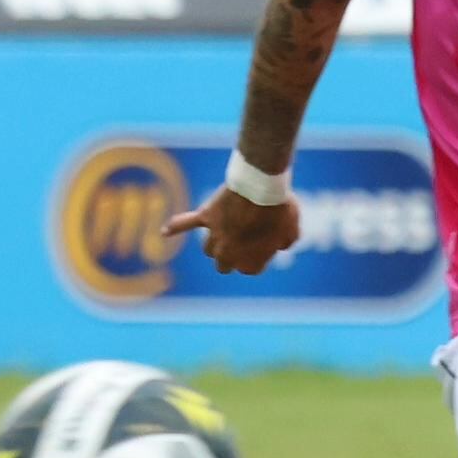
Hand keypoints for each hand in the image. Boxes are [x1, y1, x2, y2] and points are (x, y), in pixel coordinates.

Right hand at [165, 184, 299, 275]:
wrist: (261, 188)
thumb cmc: (280, 209)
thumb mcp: (292, 230)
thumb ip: (285, 241)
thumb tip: (279, 244)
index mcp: (251, 261)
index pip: (249, 269)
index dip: (258, 256)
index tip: (266, 244)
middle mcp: (229, 253)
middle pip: (223, 265)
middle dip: (232, 258)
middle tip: (243, 244)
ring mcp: (214, 235)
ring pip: (208, 249)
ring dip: (215, 245)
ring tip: (224, 234)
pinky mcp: (205, 217)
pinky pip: (184, 223)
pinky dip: (175, 227)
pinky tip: (164, 232)